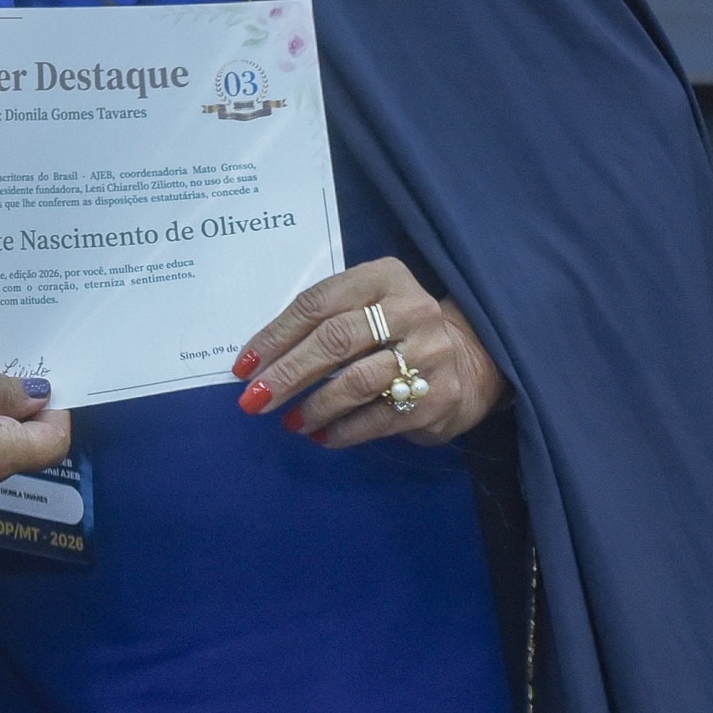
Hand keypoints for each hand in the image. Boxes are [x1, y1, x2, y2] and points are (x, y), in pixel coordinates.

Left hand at [231, 258, 508, 449]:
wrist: (469, 359)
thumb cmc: (395, 329)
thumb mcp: (365, 305)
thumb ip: (323, 319)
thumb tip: (259, 360)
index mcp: (383, 277)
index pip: (317, 303)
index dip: (275, 335)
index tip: (243, 365)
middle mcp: (411, 309)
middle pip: (335, 340)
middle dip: (288, 373)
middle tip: (255, 399)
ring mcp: (430, 353)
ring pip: (357, 382)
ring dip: (314, 406)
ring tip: (289, 422)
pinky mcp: (439, 396)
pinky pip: (379, 417)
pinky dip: (343, 430)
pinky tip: (321, 435)